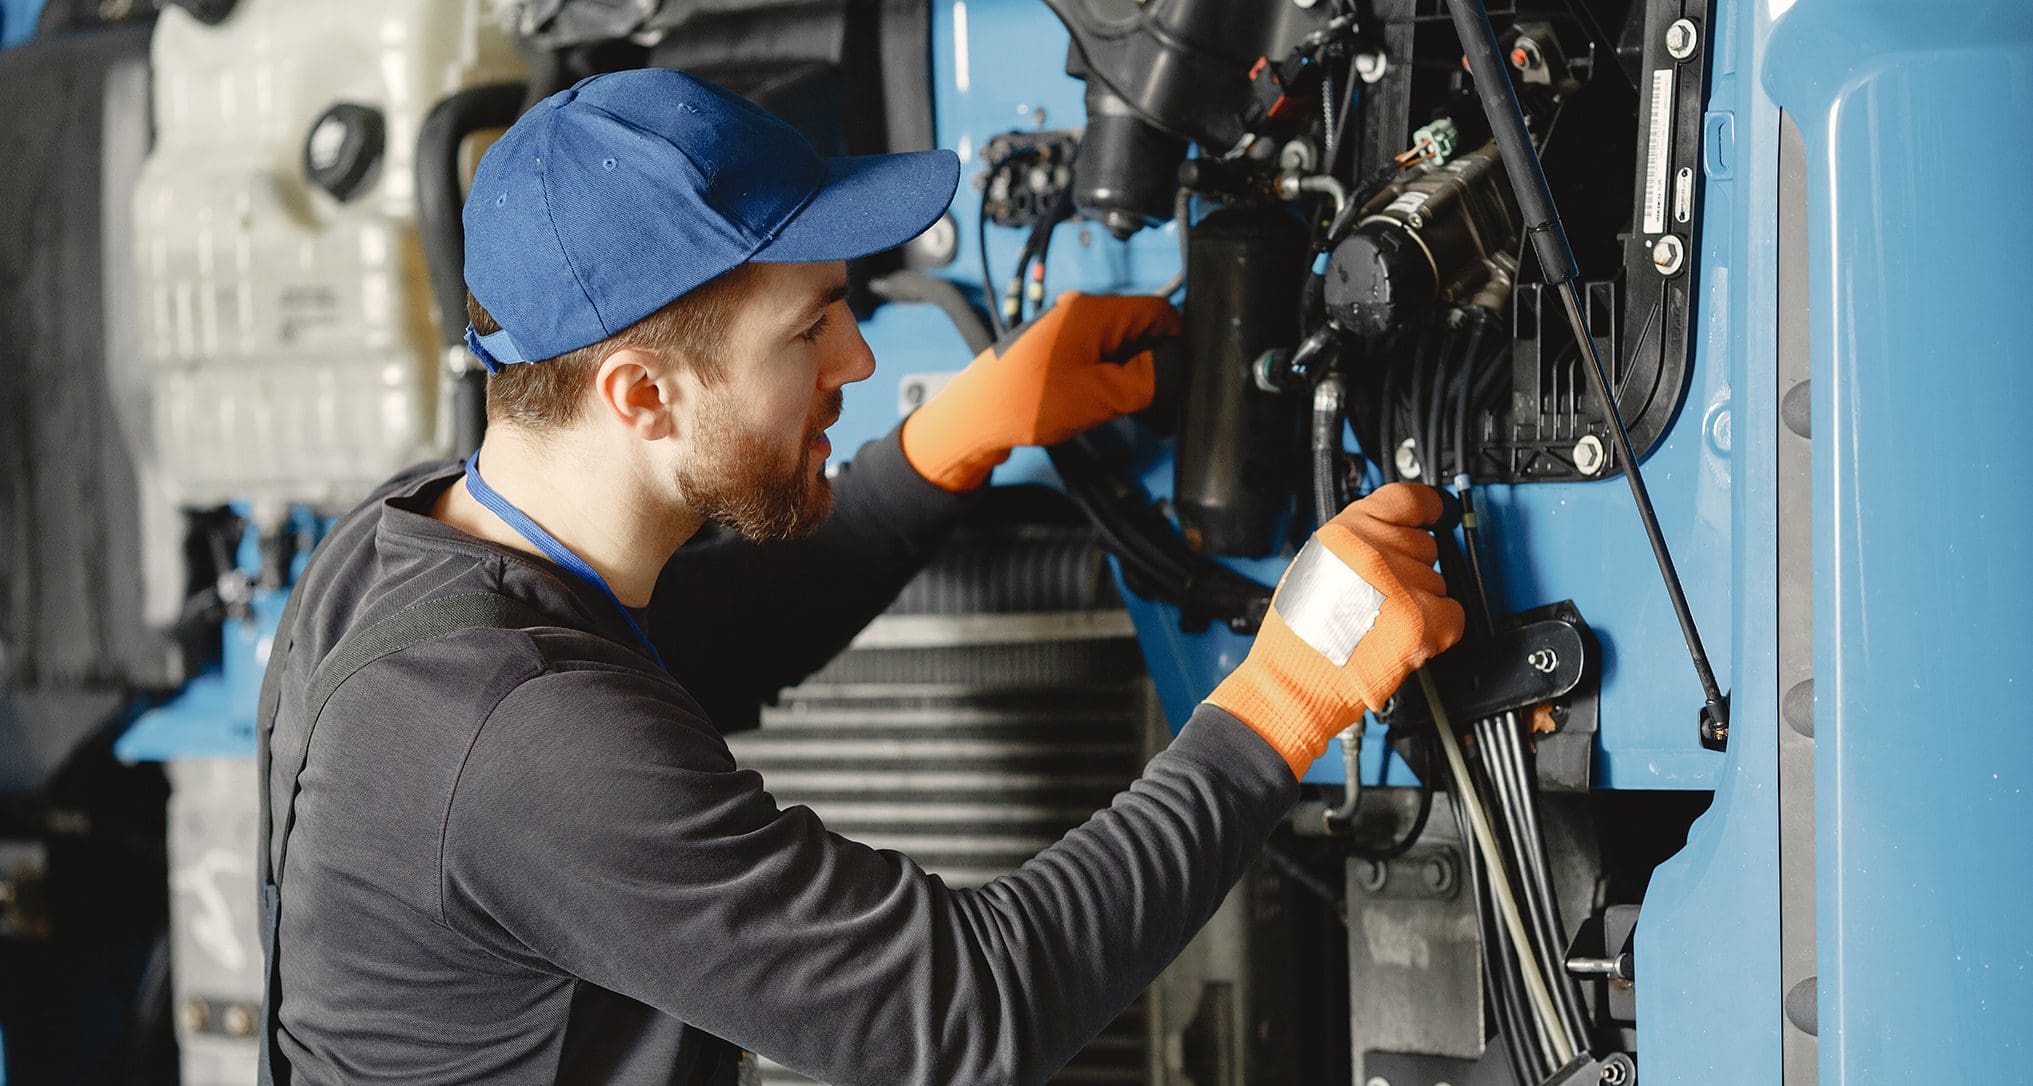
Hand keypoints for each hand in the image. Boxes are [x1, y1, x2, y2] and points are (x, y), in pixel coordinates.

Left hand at [901, 292, 1181, 491]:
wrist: (975, 418)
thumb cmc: (1025, 403)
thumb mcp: (1102, 396)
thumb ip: (1149, 379)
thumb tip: (1174, 368)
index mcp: (1092, 311)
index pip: (1159, 311)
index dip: (1177, 342)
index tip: (1180, 373)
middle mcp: (1078, 311)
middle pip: (1138, 328)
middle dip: (1151, 361)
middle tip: (1147, 398)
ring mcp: (1064, 330)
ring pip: (1117, 345)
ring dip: (1126, 374)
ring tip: (1114, 405)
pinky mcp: (1053, 350)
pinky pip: (1094, 356)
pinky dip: (1104, 378)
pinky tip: (1095, 403)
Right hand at [1206, 484, 1466, 777]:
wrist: (1293, 683)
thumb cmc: (1296, 635)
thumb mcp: (1314, 564)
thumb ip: (1355, 543)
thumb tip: (1391, 533)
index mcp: (1345, 533)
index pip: (1407, 499)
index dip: (1427, 507)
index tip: (1435, 512)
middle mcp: (1374, 552)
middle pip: (1425, 545)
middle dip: (1410, 569)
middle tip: (1381, 595)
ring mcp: (1401, 586)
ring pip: (1438, 581)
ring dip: (1420, 601)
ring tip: (1382, 621)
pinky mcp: (1421, 623)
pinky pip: (1453, 613)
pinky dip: (1438, 628)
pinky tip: (1404, 635)